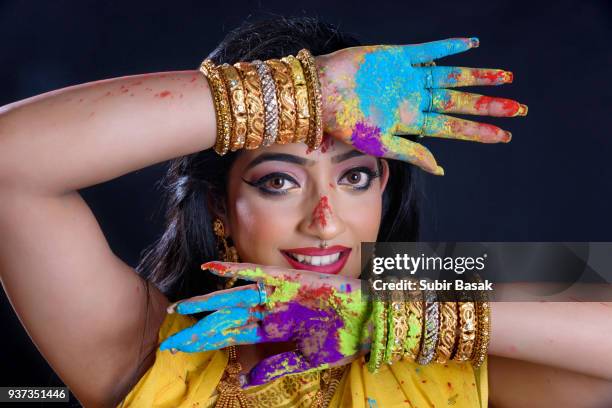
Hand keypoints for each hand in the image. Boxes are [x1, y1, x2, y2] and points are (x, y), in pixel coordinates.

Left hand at [159, 261, 370, 385]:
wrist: (367, 320)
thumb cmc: (341, 341)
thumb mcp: (305, 360)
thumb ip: (275, 367)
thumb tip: (243, 384)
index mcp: (270, 332)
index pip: (229, 336)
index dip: (203, 340)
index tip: (176, 346)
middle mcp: (267, 312)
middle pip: (225, 318)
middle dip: (198, 323)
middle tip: (169, 327)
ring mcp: (274, 296)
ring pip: (233, 296)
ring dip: (207, 300)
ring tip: (181, 306)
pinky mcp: (285, 280)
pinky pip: (254, 273)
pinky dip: (232, 270)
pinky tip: (210, 268)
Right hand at [317, 37, 527, 174]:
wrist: (322, 93)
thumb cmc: (346, 123)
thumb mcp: (381, 144)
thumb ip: (412, 153)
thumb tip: (441, 169)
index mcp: (411, 122)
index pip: (453, 127)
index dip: (479, 132)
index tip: (505, 136)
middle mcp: (414, 100)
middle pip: (459, 102)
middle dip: (488, 105)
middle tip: (519, 109)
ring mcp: (409, 77)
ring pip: (452, 76)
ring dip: (478, 76)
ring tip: (507, 78)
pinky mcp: (398, 56)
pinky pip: (429, 49)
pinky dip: (450, 46)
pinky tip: (472, 44)